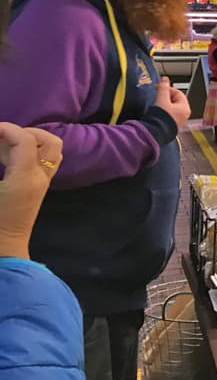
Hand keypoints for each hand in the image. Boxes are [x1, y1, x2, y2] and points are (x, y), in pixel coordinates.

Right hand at [0, 123, 61, 258]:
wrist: (3, 250)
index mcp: (25, 178)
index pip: (25, 140)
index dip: (7, 129)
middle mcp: (40, 178)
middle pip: (49, 142)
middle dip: (25, 132)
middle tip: (0, 137)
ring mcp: (42, 184)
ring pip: (48, 151)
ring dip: (28, 142)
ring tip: (0, 146)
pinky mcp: (37, 189)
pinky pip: (42, 163)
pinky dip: (29, 153)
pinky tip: (5, 159)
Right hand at [155, 76, 190, 127]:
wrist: (156, 133)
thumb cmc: (161, 118)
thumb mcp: (162, 99)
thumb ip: (163, 88)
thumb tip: (165, 79)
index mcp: (185, 108)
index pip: (178, 93)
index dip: (168, 89)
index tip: (159, 88)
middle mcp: (184, 115)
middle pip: (175, 100)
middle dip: (166, 97)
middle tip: (158, 96)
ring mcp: (179, 121)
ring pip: (172, 108)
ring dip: (164, 104)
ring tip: (157, 104)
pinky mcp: (172, 125)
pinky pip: (169, 115)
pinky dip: (164, 112)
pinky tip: (157, 112)